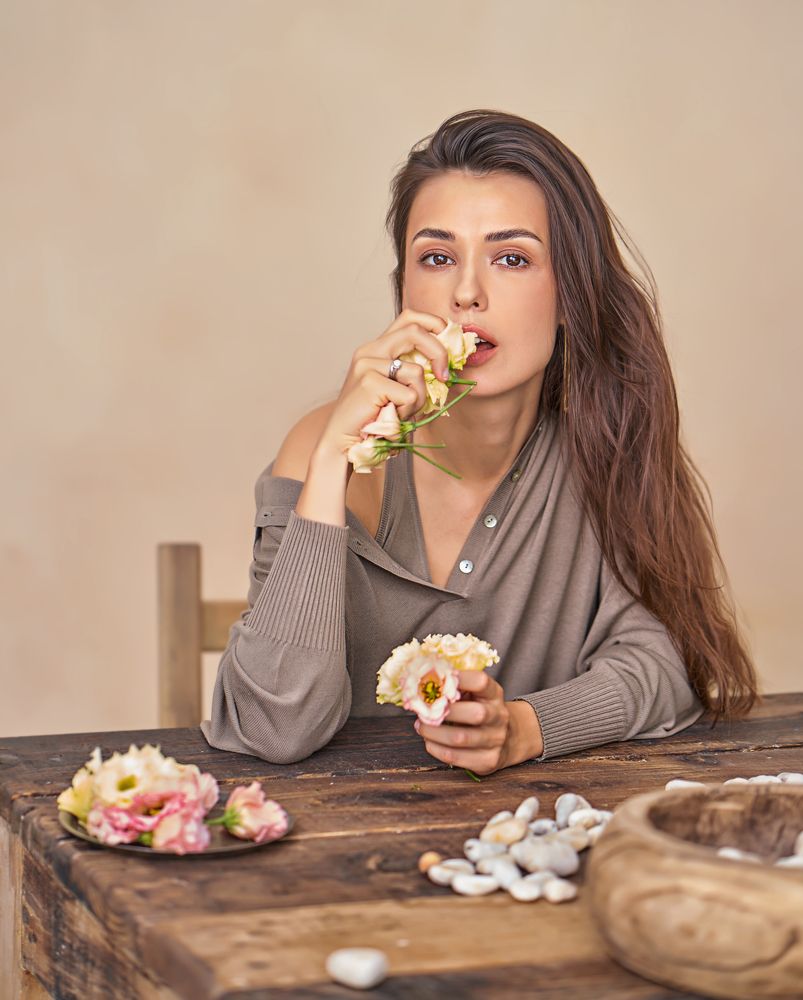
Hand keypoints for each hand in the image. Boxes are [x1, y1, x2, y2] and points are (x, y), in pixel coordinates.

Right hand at [317, 308, 451, 459]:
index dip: (434, 324)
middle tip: (444, 377)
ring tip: (401, 412)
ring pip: (416, 372)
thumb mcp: (398, 390)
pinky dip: (407, 413)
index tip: (449, 346)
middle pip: (415, 331)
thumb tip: (448, 366)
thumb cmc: (375, 420)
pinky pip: (410, 395)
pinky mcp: (369, 383)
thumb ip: (416, 373)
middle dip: (439, 352)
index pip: (410, 318)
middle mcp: (370, 350)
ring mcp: (367, 365)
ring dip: (419, 399)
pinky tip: (391, 420)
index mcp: (377, 348)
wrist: (344, 443)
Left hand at [414, 670, 544, 775]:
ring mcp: (496, 740)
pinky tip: (429, 742)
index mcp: (494, 694)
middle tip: (424, 711)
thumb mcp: (476, 694)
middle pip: (475, 714)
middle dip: (444, 712)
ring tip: (421, 726)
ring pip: (460, 738)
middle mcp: (499, 716)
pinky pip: (456, 757)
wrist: (509, 738)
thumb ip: (457, 687)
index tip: (438, 679)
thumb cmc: (482, 709)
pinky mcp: (488, 760)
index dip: (460, 679)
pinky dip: (436, 749)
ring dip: (434, 733)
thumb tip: (425, 682)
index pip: (481, 682)